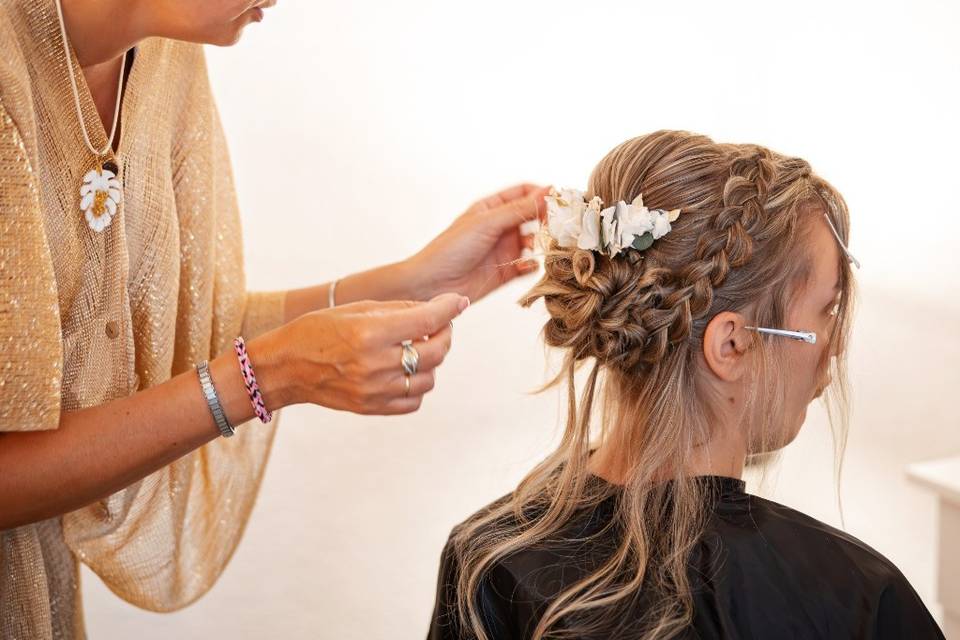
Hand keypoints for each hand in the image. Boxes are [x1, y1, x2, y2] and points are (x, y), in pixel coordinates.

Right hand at [252, 293, 468, 414]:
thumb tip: (436, 309)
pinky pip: (414, 401)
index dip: (449, 308)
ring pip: (429, 378)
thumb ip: (398, 310)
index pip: (426, 320)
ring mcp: (375, 390)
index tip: (458, 301)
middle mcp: (375, 364)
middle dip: (445, 333)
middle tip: (440, 324)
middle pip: (435, 351)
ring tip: (419, 348)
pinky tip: (408, 370)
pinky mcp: (372, 407)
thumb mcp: (355, 308)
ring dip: (432, 361)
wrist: (284, 367)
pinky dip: (418, 384)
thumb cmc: (317, 330)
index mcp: (369, 332)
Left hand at [406, 184, 549, 302]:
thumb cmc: (450, 249)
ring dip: (542, 244)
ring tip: (543, 247)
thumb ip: (519, 209)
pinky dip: (533, 266)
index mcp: (491, 208)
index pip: (524, 193)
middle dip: (547, 220)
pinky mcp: (505, 272)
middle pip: (533, 217)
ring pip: (534, 242)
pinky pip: (527, 266)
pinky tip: (529, 265)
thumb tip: (548, 191)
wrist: (431, 285)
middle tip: (556, 226)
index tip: (558, 200)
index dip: (542, 194)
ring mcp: (503, 250)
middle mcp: (499, 227)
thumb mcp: (487, 223)